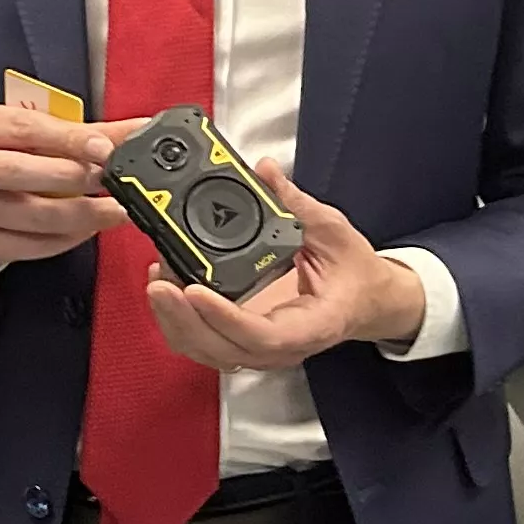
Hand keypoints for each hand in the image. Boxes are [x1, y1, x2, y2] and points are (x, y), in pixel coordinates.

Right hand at [0, 102, 123, 268]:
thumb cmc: (13, 151)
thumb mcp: (42, 131)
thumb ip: (88, 132)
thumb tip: (139, 129)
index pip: (23, 128)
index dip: (67, 139)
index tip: (104, 148)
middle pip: (15, 172)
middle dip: (69, 177)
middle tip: (107, 181)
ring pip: (26, 215)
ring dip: (77, 215)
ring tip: (112, 211)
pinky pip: (27, 245)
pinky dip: (64, 239)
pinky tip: (88, 230)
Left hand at [142, 164, 422, 368]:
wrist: (365, 301)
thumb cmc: (353, 273)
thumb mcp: (333, 232)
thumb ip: (296, 204)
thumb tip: (264, 171)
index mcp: (311, 325)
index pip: (263, 335)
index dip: (225, 318)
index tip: (195, 290)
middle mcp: (282, 347)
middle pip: (224, 350)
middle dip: (185, 319)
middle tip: (160, 282)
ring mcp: (260, 349)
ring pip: (208, 351)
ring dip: (176, 321)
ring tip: (158, 281)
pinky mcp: (243, 341)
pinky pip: (204, 342)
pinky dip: (179, 321)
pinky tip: (166, 289)